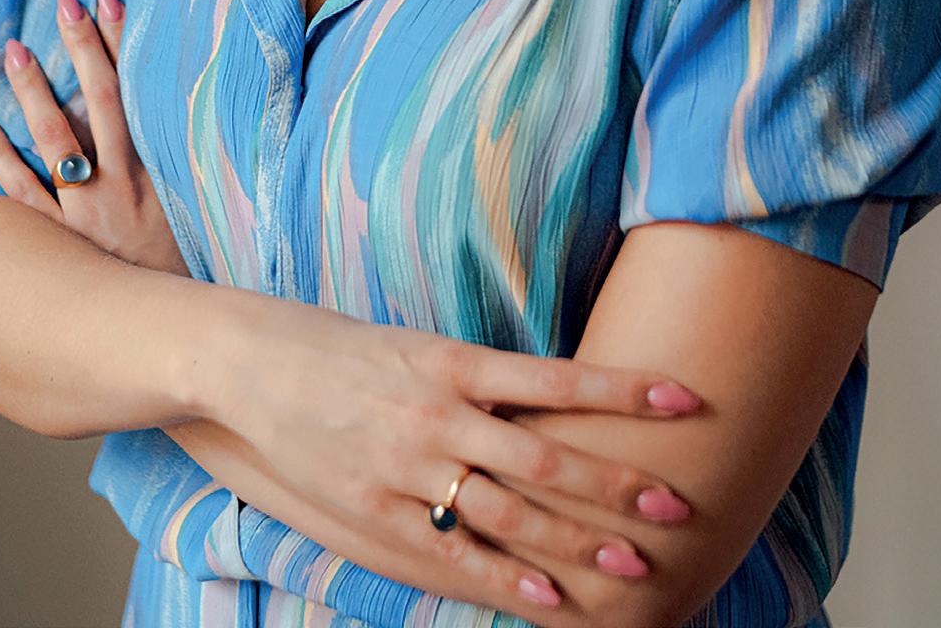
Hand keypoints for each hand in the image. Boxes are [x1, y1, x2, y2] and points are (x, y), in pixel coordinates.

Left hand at [0, 0, 189, 278]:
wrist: (177, 333)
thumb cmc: (192, 272)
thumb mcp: (204, 211)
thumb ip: (193, 165)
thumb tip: (195, 114)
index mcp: (163, 168)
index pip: (142, 89)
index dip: (125, 41)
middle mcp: (125, 182)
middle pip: (102, 99)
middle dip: (83, 46)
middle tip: (65, 2)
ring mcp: (88, 210)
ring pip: (56, 138)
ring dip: (33, 90)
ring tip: (14, 52)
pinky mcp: (60, 241)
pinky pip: (20, 191)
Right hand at [197, 287, 701, 618]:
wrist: (253, 364)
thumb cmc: (347, 349)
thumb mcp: (420, 344)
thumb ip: (482, 375)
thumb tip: (555, 394)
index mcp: (454, 360)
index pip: (558, 377)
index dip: (624, 389)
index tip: (686, 398)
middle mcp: (440, 412)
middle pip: (546, 455)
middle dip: (616, 485)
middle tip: (677, 503)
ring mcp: (408, 464)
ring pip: (509, 511)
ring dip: (576, 542)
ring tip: (633, 564)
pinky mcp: (377, 508)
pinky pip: (452, 551)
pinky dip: (505, 578)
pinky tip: (550, 597)